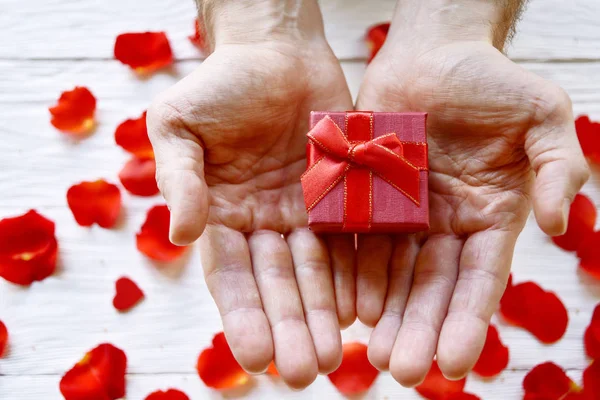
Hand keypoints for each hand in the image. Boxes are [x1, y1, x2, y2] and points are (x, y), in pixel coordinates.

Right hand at [146, 0, 355, 388]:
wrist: (275, 50)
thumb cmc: (220, 84)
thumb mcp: (180, 126)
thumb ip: (180, 179)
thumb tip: (181, 236)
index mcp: (221, 214)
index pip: (231, 275)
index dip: (243, 314)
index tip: (255, 357)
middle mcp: (263, 222)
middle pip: (277, 283)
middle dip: (289, 326)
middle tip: (304, 372)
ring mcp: (304, 212)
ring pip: (316, 271)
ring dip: (325, 312)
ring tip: (338, 355)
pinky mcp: (340, 195)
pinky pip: (350, 238)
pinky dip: (356, 273)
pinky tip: (365, 309)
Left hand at [355, 0, 588, 385]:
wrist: (433, 53)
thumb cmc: (491, 81)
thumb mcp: (542, 117)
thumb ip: (559, 167)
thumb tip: (562, 224)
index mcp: (490, 216)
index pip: (479, 278)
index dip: (468, 320)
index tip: (454, 365)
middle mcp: (446, 224)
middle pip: (431, 287)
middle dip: (418, 329)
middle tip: (400, 371)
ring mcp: (404, 214)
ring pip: (392, 273)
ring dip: (384, 313)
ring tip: (370, 353)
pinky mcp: (367, 196)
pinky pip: (357, 239)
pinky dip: (352, 273)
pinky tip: (344, 306)